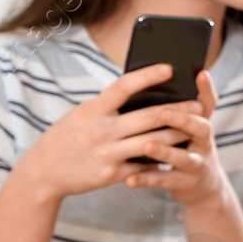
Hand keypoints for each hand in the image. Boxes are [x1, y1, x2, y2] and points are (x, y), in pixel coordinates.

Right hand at [18, 64, 192, 199]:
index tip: (169, 67)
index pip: (124, 86)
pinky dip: (159, 160)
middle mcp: (102, 130)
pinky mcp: (111, 174)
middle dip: (178, 110)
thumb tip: (139, 93)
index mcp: (94, 109)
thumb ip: (108, 106)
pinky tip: (174, 155)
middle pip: (148, 116)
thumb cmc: (68, 137)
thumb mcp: (82, 114)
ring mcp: (107, 153)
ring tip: (194, 128)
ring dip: (176, 135)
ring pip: (153, 141)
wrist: (43, 172)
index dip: (148, 75)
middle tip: (198, 105)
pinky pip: (143, 166)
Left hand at [118, 69, 229, 207]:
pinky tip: (131, 179)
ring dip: (165, 151)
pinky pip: (164, 180)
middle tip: (164, 113)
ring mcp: (197, 164)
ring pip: (184, 157)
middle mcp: (204, 142)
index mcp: (201, 123)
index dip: (207, 88)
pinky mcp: (185, 183)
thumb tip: (144, 85)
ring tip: (147, 145)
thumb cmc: (185, 147)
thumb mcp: (187, 128)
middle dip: (182, 120)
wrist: (202, 186)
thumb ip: (173, 110)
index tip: (201, 73)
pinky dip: (147, 179)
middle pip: (200, 128)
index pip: (208, 103)